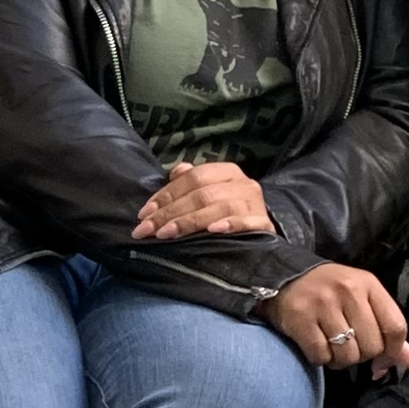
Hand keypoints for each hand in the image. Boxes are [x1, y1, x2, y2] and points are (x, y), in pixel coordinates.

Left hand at [133, 160, 270, 240]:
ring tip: (167, 234)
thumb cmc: (228, 214)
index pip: (192, 178)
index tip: (144, 214)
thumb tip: (175, 172)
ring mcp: (255, 204)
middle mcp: (242, 183)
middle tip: (147, 229)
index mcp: (226, 172)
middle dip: (170, 213)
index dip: (166, 195)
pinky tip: (212, 231)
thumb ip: (190, 184)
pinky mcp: (264, 224)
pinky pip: (246, 223)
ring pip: (219, 207)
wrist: (262, 236)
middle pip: (201, 194)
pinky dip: (228, 225)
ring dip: (190, 221)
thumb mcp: (209, 195)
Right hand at [260, 263, 408, 379]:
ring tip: (332, 346)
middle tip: (348, 345)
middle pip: (372, 346)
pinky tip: (316, 345)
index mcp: (368, 284)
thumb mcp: (362, 300)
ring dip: (340, 360)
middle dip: (362, 355)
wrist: (283, 277)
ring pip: (347, 355)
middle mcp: (348, 291)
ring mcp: (323, 304)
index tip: (382, 360)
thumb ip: (387, 330)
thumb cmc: (329, 292)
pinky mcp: (300, 318)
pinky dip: (320, 358)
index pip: (396, 327)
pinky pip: (321, 356)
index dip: (393, 352)